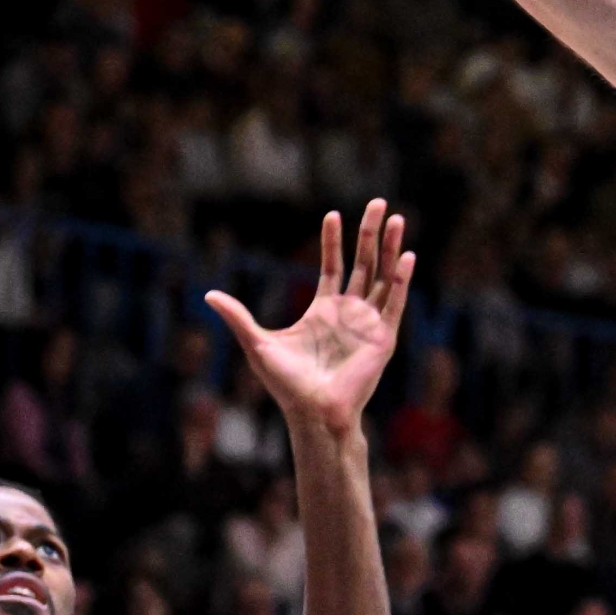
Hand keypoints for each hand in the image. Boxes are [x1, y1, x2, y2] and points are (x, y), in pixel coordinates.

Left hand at [207, 202, 415, 442]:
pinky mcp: (383, 337)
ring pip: (384, 276)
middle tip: (379, 204)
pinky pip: (395, 303)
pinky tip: (407, 257)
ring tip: (398, 220)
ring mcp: (369, 323)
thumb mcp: (257, 342)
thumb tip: (208, 294)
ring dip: (391, 248)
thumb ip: (238, 316)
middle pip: (364, 263)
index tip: (333, 214)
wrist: (312, 410)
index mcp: (324, 310)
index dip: (334, 241)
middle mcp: (350, 312)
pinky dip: (402, 280)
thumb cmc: (286, 383)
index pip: (333, 266)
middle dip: (371, 233)